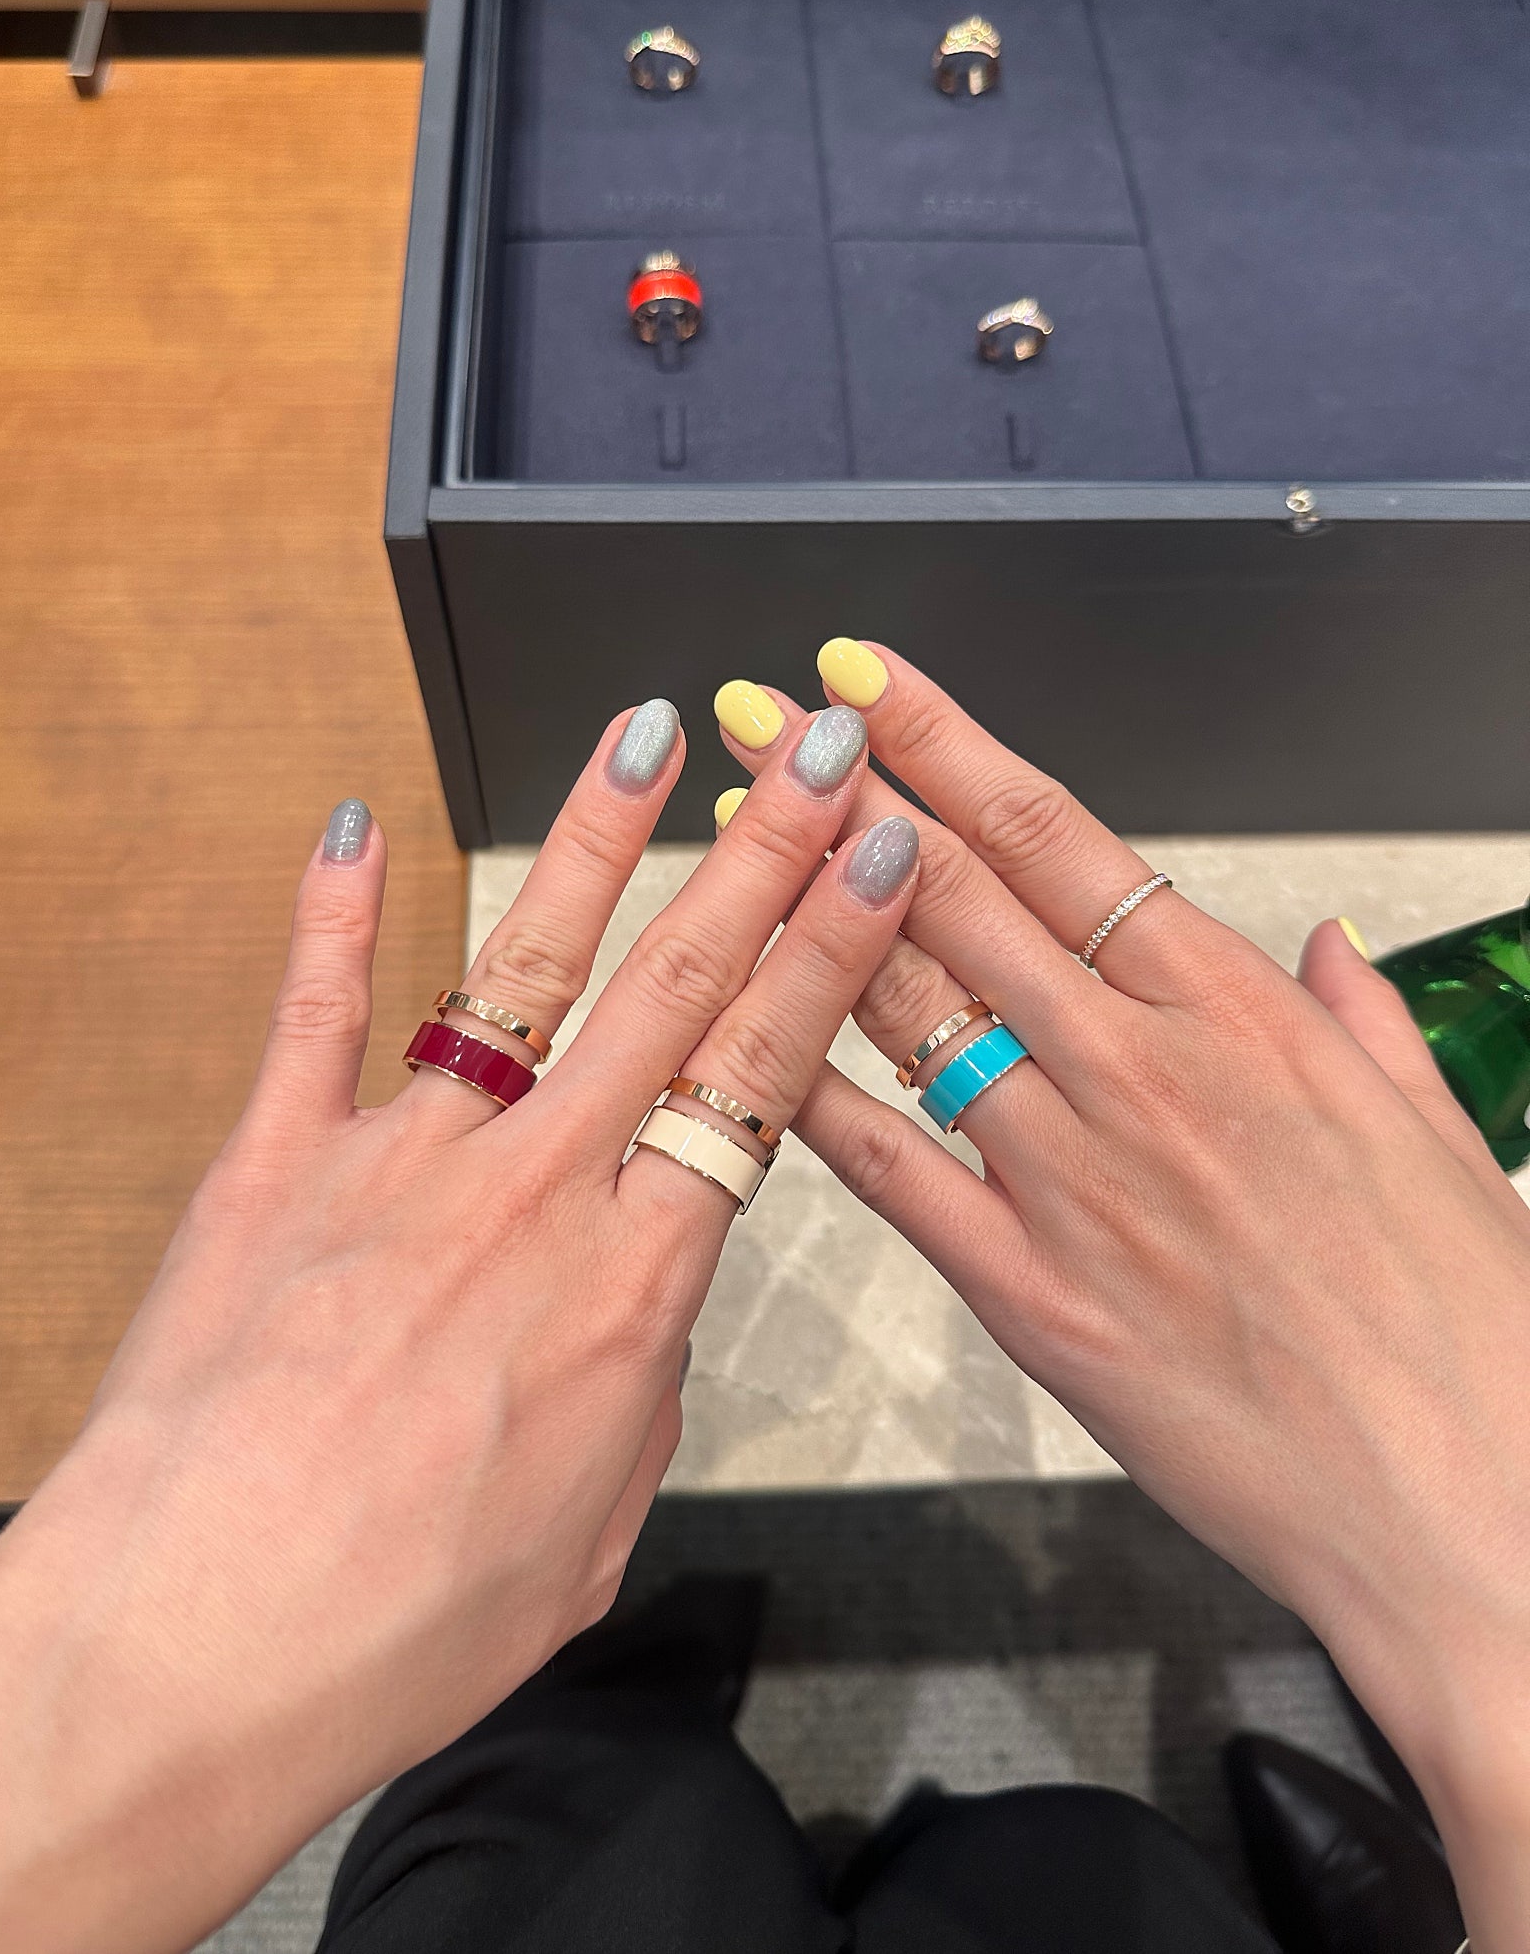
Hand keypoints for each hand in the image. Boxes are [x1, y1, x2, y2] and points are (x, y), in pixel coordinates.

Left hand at [0, 699, 919, 1953]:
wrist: (193, 1646)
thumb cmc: (397, 1626)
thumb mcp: (588, 1536)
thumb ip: (636, 1395)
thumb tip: (637, 1316)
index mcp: (628, 1284)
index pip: (760, 1074)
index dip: (833, 951)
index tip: (882, 855)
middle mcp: (529, 1191)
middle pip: (674, 988)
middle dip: (762, 852)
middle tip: (814, 750)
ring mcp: (398, 1159)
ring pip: (522, 966)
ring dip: (594, 841)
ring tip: (644, 733)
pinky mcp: (275, 1164)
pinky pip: (314, 1013)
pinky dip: (333, 914)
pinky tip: (349, 823)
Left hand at [718, 649, 1529, 1949]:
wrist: (1464, 1502)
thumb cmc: (1463, 1321)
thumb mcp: (1440, 1131)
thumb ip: (1360, 1019)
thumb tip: (1319, 943)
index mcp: (1238, 1011)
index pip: (1056, 835)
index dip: (943, 744)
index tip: (862, 680)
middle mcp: (1140, 1069)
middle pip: (956, 895)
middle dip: (841, 795)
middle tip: (754, 723)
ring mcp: (1075, 1179)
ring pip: (910, 1012)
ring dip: (807, 916)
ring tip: (725, 844)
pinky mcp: (1032, 1296)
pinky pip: (897, 1176)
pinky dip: (818, 1101)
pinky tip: (746, 1041)